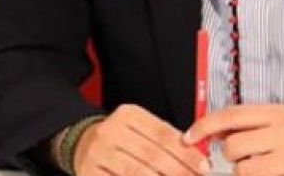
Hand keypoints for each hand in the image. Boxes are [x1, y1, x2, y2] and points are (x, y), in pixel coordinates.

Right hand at [72, 104, 212, 175]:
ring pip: (136, 171)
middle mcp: (112, 130)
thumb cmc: (119, 137)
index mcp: (129, 114)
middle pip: (152, 154)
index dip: (186, 153)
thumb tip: (196, 157)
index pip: (164, 134)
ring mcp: (98, 153)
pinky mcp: (89, 172)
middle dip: (179, 171)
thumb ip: (164, 138)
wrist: (80, 142)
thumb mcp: (139, 127)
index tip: (204, 167)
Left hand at [182, 103, 283, 175]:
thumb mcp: (275, 124)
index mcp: (276, 113)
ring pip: (243, 170)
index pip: (231, 115)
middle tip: (239, 158)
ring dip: (243, 173)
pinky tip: (268, 175)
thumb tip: (206, 131)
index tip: (189, 136)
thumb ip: (244, 125)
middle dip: (228, 156)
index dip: (204, 126)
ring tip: (258, 169)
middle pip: (233, 146)